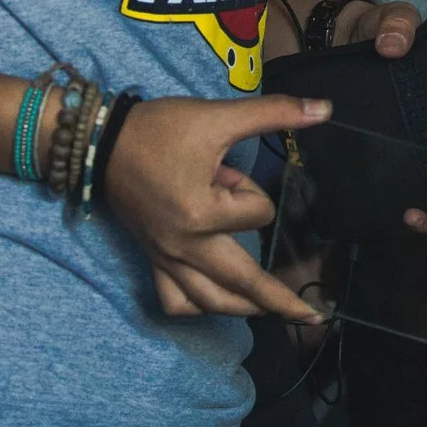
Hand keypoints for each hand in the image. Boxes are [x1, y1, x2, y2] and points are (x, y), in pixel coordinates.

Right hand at [103, 93, 333, 322]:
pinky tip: (212, 302)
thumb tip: (324, 109)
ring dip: (243, 308)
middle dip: (279, 301)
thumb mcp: (218, 117)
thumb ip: (274, 113)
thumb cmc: (159, 130)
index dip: (250, 188)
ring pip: (209, 300)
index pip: (256, 213)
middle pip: (242, 282)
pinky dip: (196, 306)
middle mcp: (184, 246)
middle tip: (313, 317)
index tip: (224, 170)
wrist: (101, 141)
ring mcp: (166, 258)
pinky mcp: (153, 259)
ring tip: (271, 314)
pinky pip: (174, 300)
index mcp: (201, 215)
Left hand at [289, 0, 426, 232]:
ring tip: (426, 211)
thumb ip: (399, 25)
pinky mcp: (386, 165)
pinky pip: (405, 199)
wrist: (339, 44)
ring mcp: (416, 156)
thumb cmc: (380, 34)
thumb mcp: (394, 21)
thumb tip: (395, 46)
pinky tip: (404, 215)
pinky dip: (413, 215)